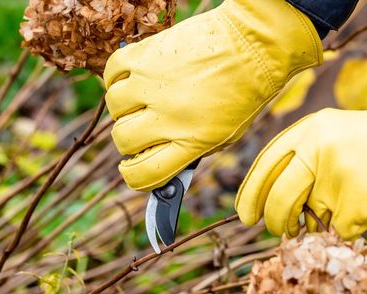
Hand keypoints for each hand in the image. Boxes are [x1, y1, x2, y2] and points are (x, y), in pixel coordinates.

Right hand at [103, 0, 321, 191]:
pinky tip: (133, 79)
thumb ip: (192, 151)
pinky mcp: (146, 55)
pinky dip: (117, 78)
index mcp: (191, 141)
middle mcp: (169, 116)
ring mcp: (154, 84)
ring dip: (124, 108)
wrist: (254, 44)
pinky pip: (112, 72)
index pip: (144, 174)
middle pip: (124, 141)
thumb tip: (160, 160)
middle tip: (141, 129)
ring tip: (140, 100)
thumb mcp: (226, 135)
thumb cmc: (244, 92)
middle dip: (129, 141)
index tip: (133, 169)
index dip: (133, 175)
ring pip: (114, 107)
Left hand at [235, 97, 366, 238]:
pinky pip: (340, 231)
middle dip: (276, 220)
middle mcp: (316, 151)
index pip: (265, 166)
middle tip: (281, 229)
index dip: (251, 194)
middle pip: (279, 198)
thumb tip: (273, 201)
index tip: (246, 215)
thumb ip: (304, 159)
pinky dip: (349, 228)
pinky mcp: (355, 204)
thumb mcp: (334, 134)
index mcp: (308, 131)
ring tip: (331, 214)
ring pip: (309, 219)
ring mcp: (336, 178)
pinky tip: (366, 209)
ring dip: (315, 226)